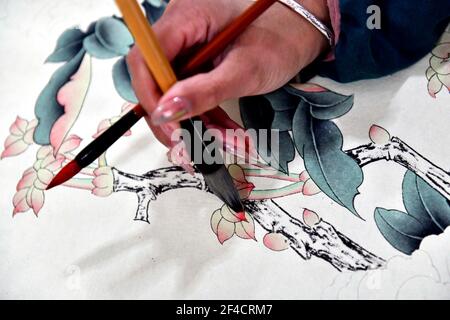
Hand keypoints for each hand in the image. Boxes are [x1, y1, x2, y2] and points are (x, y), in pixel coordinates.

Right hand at [127, 0, 329, 146]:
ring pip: (177, 94)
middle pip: (157, 82)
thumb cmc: (282, 37)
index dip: (150, 98)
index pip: (146, 60)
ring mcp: (191, 47)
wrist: (305, 30)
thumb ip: (204, 92)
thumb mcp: (244, 70)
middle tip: (198, 147)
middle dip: (179, 120)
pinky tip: (229, 132)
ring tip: (228, 142)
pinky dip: (209, 117)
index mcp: (186, 18)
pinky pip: (193, 94)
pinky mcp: (201, 63)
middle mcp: (181, 30)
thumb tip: (165, 114)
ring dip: (199, 124)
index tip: (171, 129)